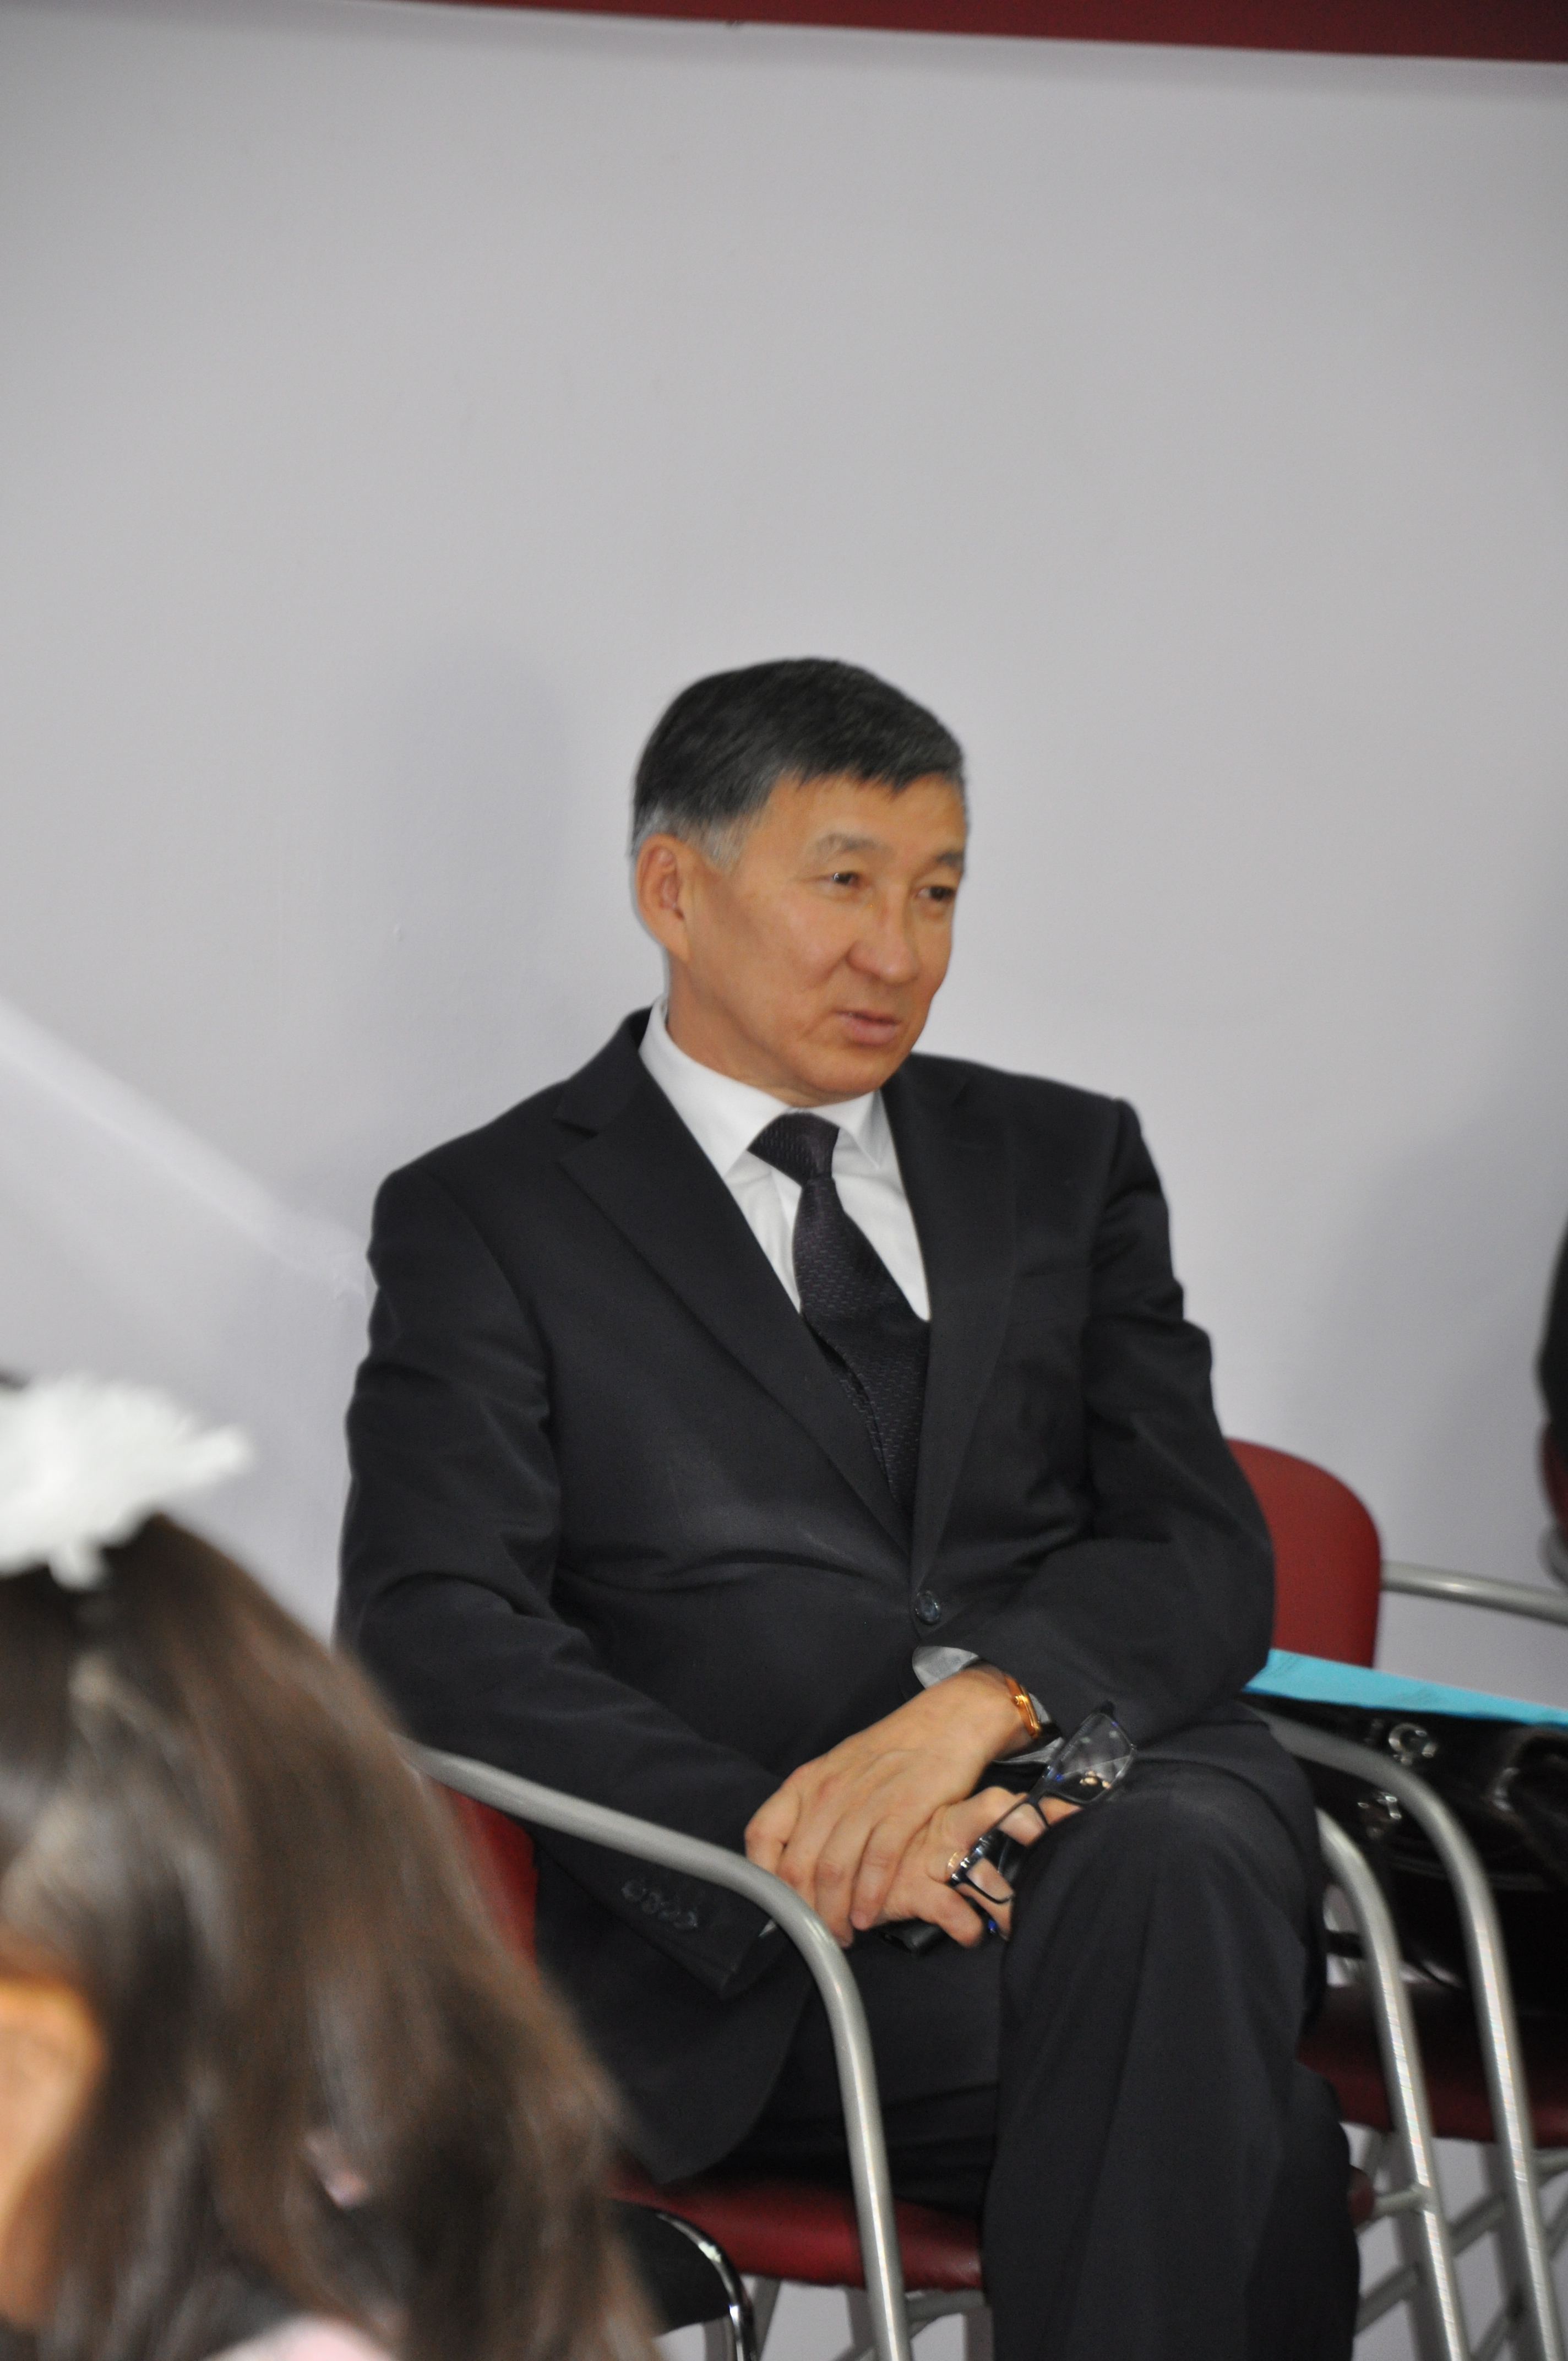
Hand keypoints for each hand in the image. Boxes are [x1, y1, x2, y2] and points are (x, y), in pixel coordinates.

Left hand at [743, 1667, 1028, 1943]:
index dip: (761, 1876)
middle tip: (815, 1935)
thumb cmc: (890, 1751)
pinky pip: (877, 1863)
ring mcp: (866, 1800)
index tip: (775, 1904)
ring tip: (842, 1935)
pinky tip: (868, 1918)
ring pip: (833, 1871)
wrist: (946, 1721)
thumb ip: (813, 1809)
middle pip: (796, 1865)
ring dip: (834, 1914)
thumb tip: (791, 1855)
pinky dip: (869, 1898)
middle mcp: (829, 1791)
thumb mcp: (838, 1771)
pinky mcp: (904, 1809)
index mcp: (807, 1781)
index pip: (762, 1834)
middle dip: (802, 1911)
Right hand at [872, 1788, 1077, 1945]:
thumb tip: (1023, 1841)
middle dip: (1030, 1829)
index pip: (1003, 1799)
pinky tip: (973, 1934)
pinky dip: (969, 1927)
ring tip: (1020, 1921)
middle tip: (1055, 1854)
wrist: (848, 1870)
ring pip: (984, 1873)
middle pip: (995, 1812)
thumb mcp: (931, 1833)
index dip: (1041, 1807)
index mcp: (955, 1812)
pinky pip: (952, 1911)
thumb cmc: (901, 1852)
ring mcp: (932, 1858)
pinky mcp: (913, 1889)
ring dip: (1010, 1903)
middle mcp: (948, 1828)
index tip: (1076, 1815)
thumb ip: (970, 1834)